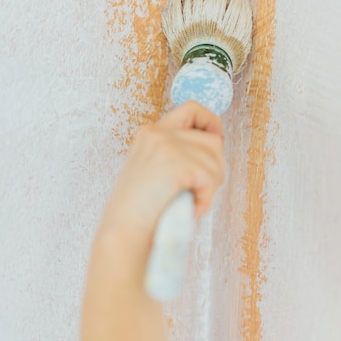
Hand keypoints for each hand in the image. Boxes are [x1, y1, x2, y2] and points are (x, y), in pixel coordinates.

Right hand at [97, 101, 224, 263]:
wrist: (124, 231)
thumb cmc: (142, 212)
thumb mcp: (156, 172)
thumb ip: (179, 155)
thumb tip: (216, 147)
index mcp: (151, 134)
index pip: (192, 109)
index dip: (212, 123)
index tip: (217, 142)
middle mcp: (158, 133)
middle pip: (213, 140)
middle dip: (215, 169)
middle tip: (199, 191)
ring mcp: (166, 145)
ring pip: (216, 160)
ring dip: (210, 187)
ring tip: (190, 202)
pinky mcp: (176, 162)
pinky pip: (211, 177)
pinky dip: (207, 198)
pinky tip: (190, 208)